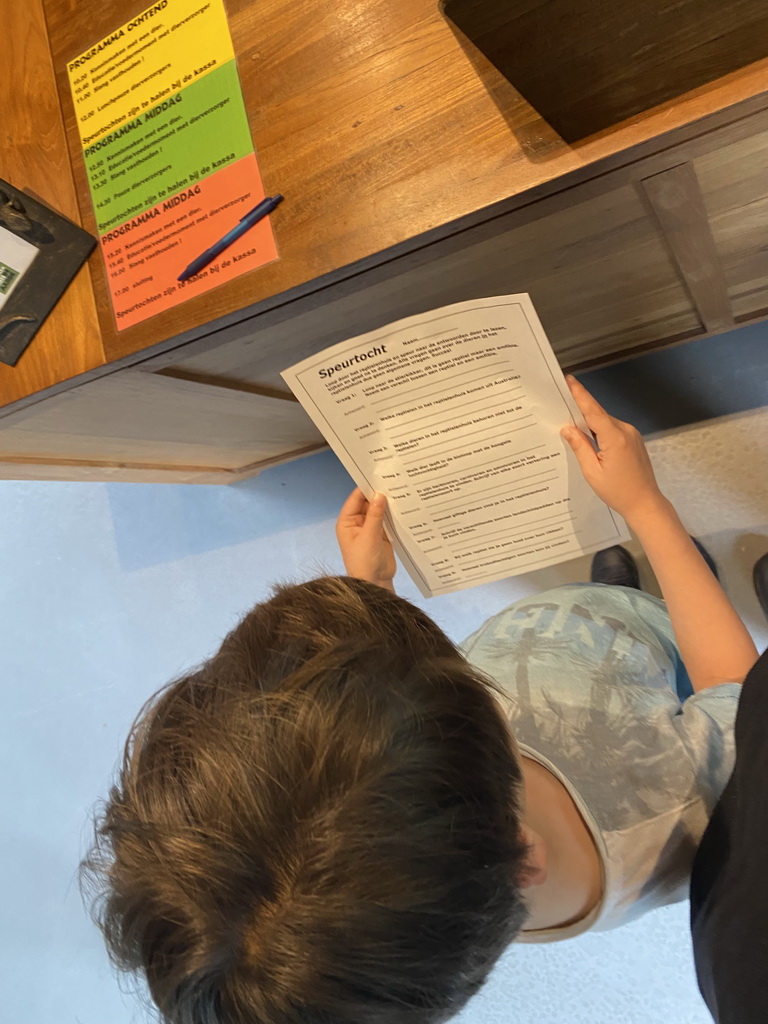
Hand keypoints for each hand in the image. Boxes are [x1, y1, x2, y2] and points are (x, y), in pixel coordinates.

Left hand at [335, 488, 395, 590]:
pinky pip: (388, 520)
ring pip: (379, 510)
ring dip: (388, 504)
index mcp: (347, 522)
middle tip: (394, 480)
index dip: (366, 487)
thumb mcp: (369, 537)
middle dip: (379, 494)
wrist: (375, 584)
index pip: (356, 499)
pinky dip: (394, 514)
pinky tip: (404, 505)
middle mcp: (358, 523)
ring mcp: (371, 528)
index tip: (378, 476)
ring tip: (401, 490)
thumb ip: (375, 515)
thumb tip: (380, 495)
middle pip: (368, 503)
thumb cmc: (364, 563)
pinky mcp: (383, 534)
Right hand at [560, 376, 665, 523]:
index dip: (580, 394)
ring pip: (605, 423)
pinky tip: (590, 441)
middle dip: (581, 410)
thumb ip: (580, 447)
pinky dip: (600, 432)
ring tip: (573, 430)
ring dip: (590, 425)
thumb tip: (568, 429)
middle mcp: (626, 431)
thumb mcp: (592, 472)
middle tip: (561, 406)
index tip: (570, 380)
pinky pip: (613, 430)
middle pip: (598, 415)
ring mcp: (632, 435)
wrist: (645, 503)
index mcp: (614, 438)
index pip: (593, 410)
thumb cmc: (618, 492)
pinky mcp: (634, 440)